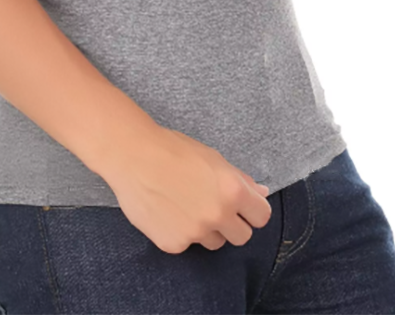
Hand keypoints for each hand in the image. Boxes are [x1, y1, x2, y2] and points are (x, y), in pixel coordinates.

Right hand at [101, 125, 271, 253]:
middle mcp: (217, 215)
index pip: (262, 216)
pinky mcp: (173, 244)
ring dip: (207, 230)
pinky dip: (180, 232)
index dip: (252, 210)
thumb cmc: (172, 150)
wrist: (132, 156)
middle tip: (211, 206)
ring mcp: (195, 233)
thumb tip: (261, 193)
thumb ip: (239, 179)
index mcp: (232, 190)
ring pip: (215, 242)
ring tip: (185, 205)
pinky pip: (187, 244)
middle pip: (242, 236)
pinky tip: (167, 211)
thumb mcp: (212, 158)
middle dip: (231, 223)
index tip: (241, 207)